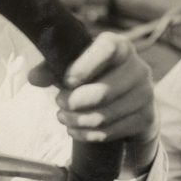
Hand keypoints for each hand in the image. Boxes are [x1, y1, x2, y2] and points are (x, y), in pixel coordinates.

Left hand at [29, 31, 156, 145]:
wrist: (128, 100)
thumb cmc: (94, 76)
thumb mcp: (73, 67)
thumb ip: (52, 68)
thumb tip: (33, 78)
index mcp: (120, 46)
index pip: (107, 48)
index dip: (85, 66)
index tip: (67, 81)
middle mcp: (138, 67)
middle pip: (103, 91)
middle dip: (74, 102)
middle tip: (59, 103)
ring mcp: (146, 93)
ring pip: (105, 115)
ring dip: (76, 120)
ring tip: (63, 117)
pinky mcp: (146, 117)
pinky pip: (111, 131)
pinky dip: (87, 134)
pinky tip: (75, 130)